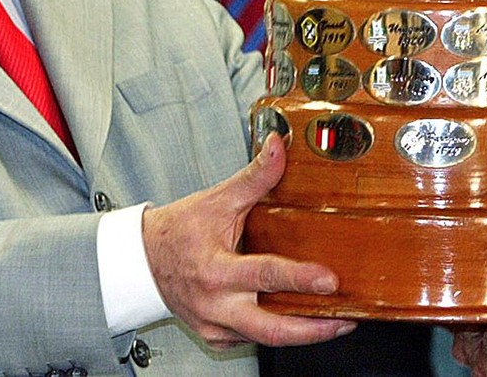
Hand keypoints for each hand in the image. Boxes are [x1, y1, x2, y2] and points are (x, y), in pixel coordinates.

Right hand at [140, 134, 354, 348]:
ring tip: (334, 321)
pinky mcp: (215, 336)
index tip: (329, 279)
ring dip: (301, 333)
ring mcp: (214, 325)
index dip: (300, 278)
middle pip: (270, 330)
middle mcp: (215, 304)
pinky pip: (251, 341)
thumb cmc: (179, 231)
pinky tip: (300, 322)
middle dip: (312, 329)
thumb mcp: (218, 199)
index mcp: (215, 269)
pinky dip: (277, 332)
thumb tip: (279, 147)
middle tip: (344, 319)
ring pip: (264, 339)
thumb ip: (255, 176)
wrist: (143, 260)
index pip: (265, 274)